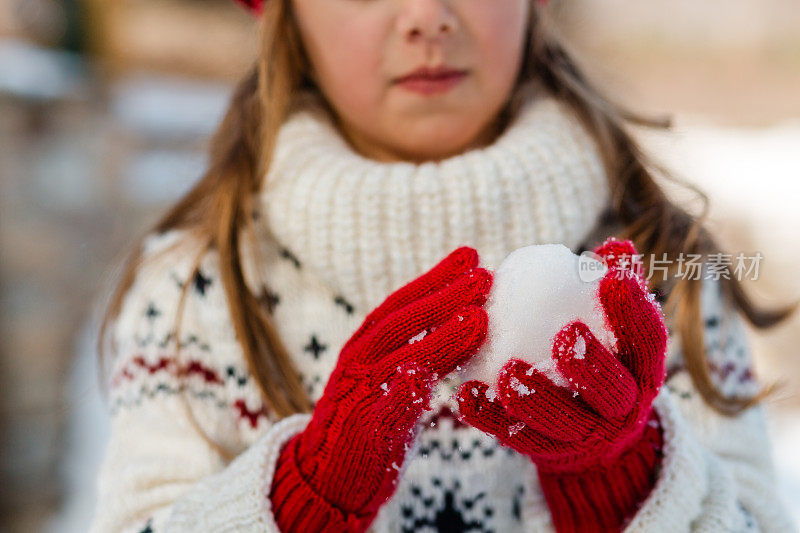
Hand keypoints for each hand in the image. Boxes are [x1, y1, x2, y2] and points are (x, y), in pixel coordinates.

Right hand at [271, 246, 492, 531]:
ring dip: (438, 338)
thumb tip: (468, 323)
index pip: (403, 304)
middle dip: (444, 296)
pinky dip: (400, 393)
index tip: (471, 258)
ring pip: (398, 359)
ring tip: (477, 318)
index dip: (436, 279)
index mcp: (367, 346)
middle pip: (402, 321)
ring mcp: (358, 395)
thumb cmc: (371, 425)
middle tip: (484, 276)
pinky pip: (382, 410)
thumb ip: (423, 355)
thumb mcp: (395, 381)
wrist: (325, 478)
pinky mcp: (361, 432)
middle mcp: (359, 362)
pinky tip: (419, 377)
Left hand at [456, 238, 666, 530]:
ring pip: (562, 422)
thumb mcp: (616, 327)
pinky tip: (466, 394)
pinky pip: (517, 437)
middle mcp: (622, 409)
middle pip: (611, 391)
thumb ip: (615, 288)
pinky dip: (490, 417)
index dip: (633, 310)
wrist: (594, 433)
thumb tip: (614, 247)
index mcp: (643, 370)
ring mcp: (584, 436)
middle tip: (564, 336)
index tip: (612, 277)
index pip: (646, 340)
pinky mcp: (545, 452)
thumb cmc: (602, 356)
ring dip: (535, 397)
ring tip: (508, 371)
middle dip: (590, 366)